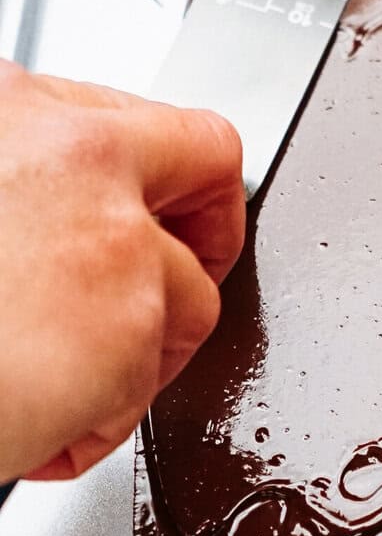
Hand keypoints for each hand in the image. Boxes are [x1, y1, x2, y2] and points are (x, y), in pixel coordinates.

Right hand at [0, 60, 244, 482]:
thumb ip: (12, 189)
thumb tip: (35, 229)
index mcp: (9, 109)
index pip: (113, 117)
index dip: (136, 172)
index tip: (136, 204)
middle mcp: (70, 150)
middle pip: (205, 156)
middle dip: (208, 223)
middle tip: (190, 268)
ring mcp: (113, 230)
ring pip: (189, 289)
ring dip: (139, 351)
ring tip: (63, 388)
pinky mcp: (136, 315)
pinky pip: (149, 380)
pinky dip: (98, 419)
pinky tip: (36, 426)